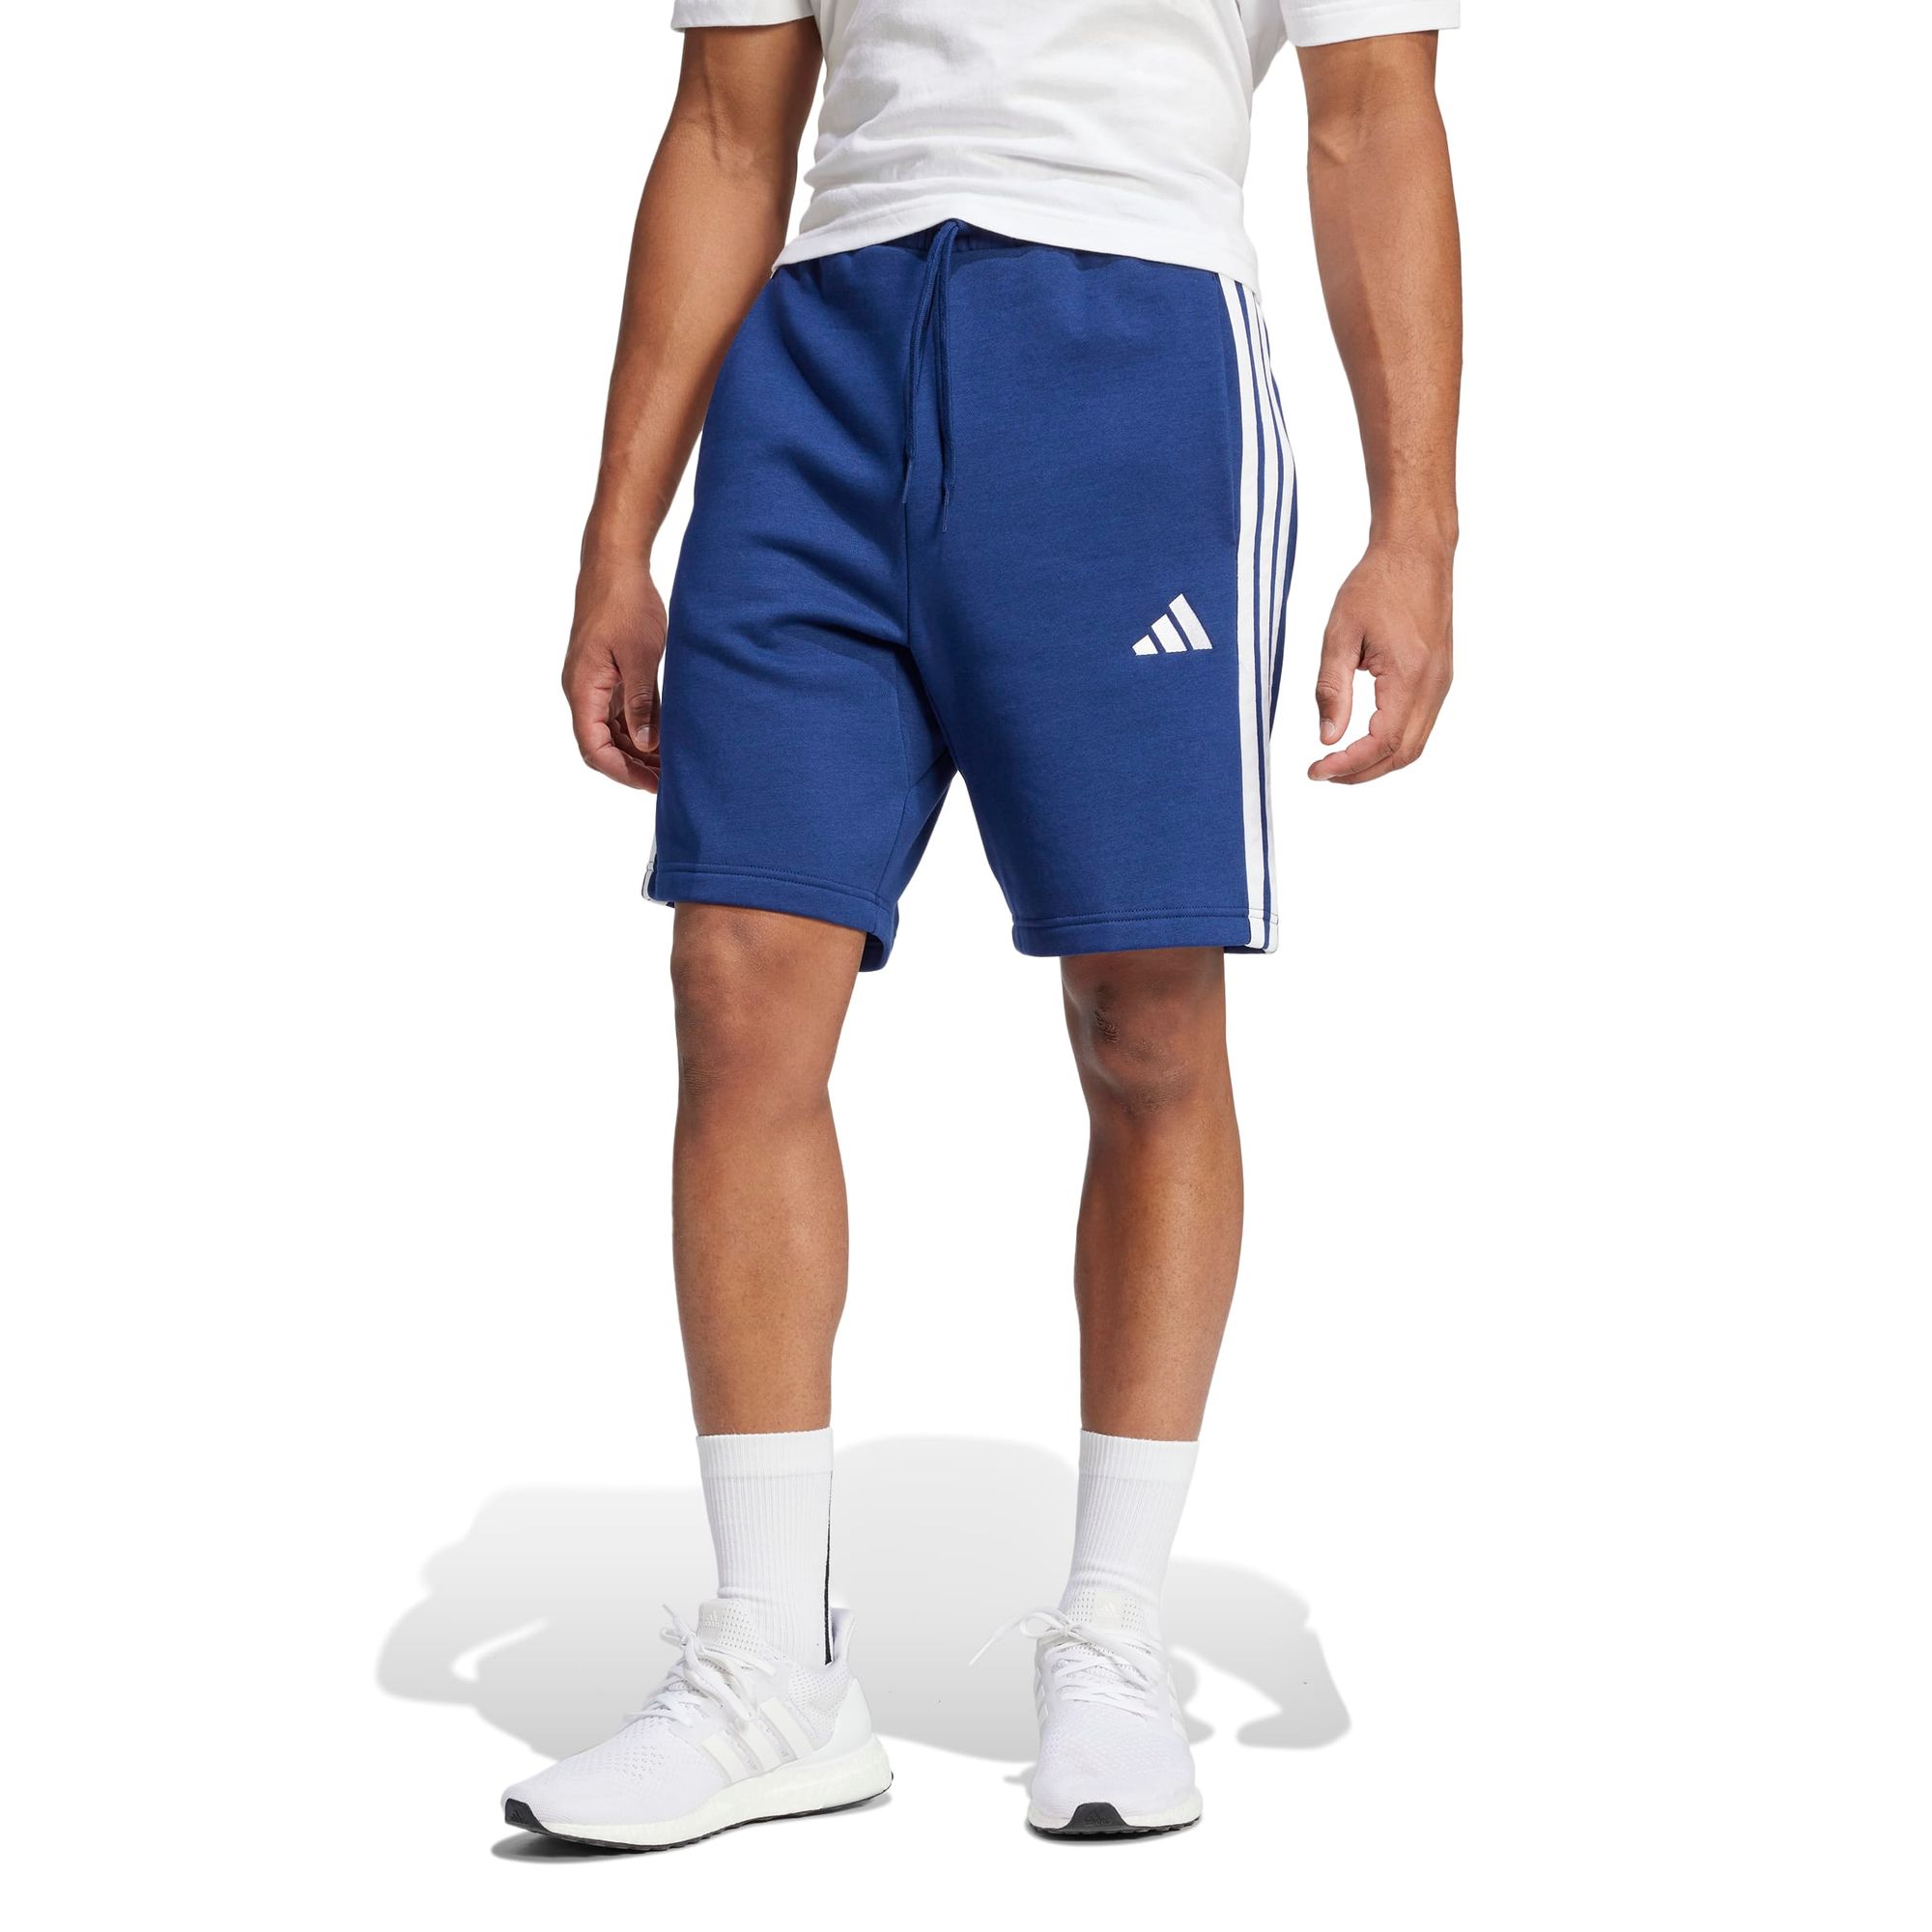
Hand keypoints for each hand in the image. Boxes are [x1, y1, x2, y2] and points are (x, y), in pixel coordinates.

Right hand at [563, 556, 666, 790]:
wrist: (614, 567)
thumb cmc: (625, 604)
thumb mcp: (639, 655)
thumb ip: (640, 702)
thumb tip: (644, 744)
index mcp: (583, 690)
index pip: (594, 748)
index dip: (621, 772)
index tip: (651, 786)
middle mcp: (583, 692)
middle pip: (602, 745)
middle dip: (633, 768)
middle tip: (669, 782)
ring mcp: (595, 685)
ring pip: (613, 732)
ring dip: (639, 752)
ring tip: (672, 766)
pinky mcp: (608, 676)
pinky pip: (620, 713)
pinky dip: (641, 730)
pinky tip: (665, 739)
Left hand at [1308, 541, 1453, 783]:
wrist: (1416, 551)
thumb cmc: (1377, 584)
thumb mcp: (1340, 634)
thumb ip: (1331, 689)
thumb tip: (1327, 738)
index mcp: (1409, 675)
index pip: (1381, 741)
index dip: (1348, 765)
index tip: (1315, 770)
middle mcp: (1433, 686)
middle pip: (1402, 754)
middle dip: (1362, 773)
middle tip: (1323, 773)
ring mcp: (1441, 683)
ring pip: (1414, 745)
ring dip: (1377, 762)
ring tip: (1338, 762)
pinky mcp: (1439, 678)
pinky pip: (1419, 726)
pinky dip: (1391, 743)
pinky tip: (1362, 738)